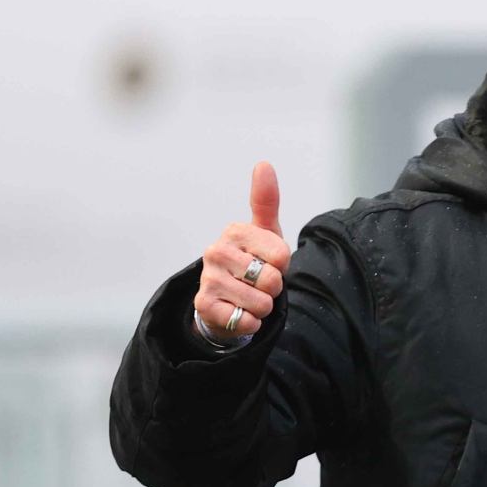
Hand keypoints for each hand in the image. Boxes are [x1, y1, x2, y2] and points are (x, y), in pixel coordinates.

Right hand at [194, 162, 292, 343]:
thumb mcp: (266, 232)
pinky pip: (245, 321)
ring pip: (261, 302)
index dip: (283, 266)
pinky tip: (238, 312)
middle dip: (273, 289)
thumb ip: (266, 201)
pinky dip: (251, 323)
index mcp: (234, 231)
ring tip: (249, 297)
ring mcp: (207, 278)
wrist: (228, 300)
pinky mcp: (203, 306)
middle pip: (271, 280)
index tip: (268, 263)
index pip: (282, 255)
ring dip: (263, 307)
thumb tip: (263, 163)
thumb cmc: (253, 261)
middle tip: (259, 283)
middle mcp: (215, 251)